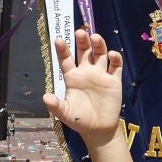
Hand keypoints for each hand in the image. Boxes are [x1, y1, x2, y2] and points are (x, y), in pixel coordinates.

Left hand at [44, 32, 126, 147]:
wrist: (98, 130)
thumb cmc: (79, 120)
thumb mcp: (65, 114)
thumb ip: (56, 105)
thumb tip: (45, 97)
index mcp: (72, 77)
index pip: (66, 59)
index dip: (63, 49)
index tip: (58, 39)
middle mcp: (86, 72)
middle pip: (84, 51)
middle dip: (82, 41)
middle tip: (80, 32)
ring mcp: (100, 75)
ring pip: (100, 54)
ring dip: (98, 44)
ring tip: (95, 37)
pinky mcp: (114, 80)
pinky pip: (116, 66)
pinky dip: (115, 58)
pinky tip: (111, 55)